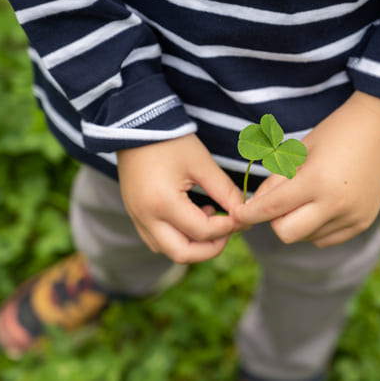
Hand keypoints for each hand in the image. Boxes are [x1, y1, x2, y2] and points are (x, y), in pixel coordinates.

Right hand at [116, 134, 244, 262]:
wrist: (136, 126)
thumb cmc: (170, 141)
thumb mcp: (202, 164)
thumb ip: (224, 191)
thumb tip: (245, 211)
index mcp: (163, 203)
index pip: (202, 231)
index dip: (228, 228)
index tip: (243, 217)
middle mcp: (146, 217)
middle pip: (182, 254)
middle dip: (210, 248)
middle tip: (228, 230)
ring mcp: (137, 218)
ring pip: (168, 250)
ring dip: (193, 244)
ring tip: (209, 218)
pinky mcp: (135, 214)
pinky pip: (157, 240)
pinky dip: (178, 237)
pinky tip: (192, 216)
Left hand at [231, 91, 379, 247]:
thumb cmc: (335, 133)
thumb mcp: (299, 151)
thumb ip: (275, 182)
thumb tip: (255, 209)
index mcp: (317, 181)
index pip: (272, 208)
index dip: (250, 214)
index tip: (237, 215)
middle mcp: (336, 204)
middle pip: (286, 233)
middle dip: (274, 220)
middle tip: (278, 200)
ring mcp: (352, 217)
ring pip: (306, 237)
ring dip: (297, 222)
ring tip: (307, 195)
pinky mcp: (362, 223)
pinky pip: (325, 238)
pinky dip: (315, 227)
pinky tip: (323, 204)